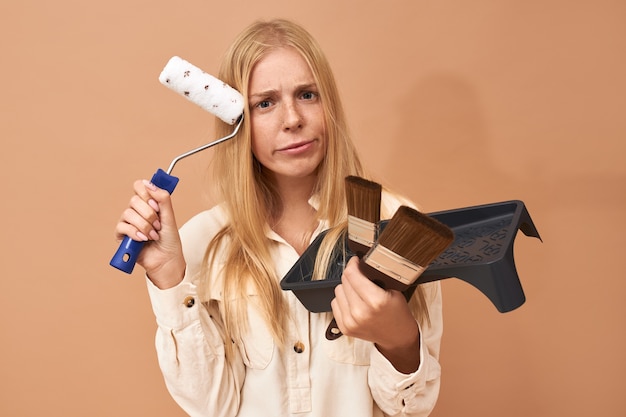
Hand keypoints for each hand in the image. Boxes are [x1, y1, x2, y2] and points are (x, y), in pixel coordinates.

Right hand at [114, 179, 184, 287]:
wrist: (166, 259)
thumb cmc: (169, 240)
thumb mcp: (169, 217)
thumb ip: (163, 199)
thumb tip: (150, 184)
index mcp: (148, 203)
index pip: (139, 186)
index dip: (146, 192)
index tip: (156, 204)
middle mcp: (136, 211)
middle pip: (134, 200)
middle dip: (149, 214)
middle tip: (158, 225)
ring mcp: (128, 222)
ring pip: (128, 214)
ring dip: (144, 226)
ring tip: (153, 235)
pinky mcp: (122, 235)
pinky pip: (122, 227)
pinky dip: (135, 233)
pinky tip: (143, 239)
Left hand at [331, 256, 420, 372]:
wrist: (397, 337)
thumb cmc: (397, 313)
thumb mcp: (394, 290)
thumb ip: (376, 277)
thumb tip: (360, 264)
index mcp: (376, 301)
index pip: (352, 274)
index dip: (353, 264)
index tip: (356, 261)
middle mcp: (361, 312)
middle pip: (344, 281)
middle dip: (352, 275)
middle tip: (361, 277)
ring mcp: (351, 322)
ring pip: (338, 291)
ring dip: (347, 288)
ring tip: (359, 292)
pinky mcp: (345, 328)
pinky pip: (335, 303)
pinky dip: (343, 300)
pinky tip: (354, 302)